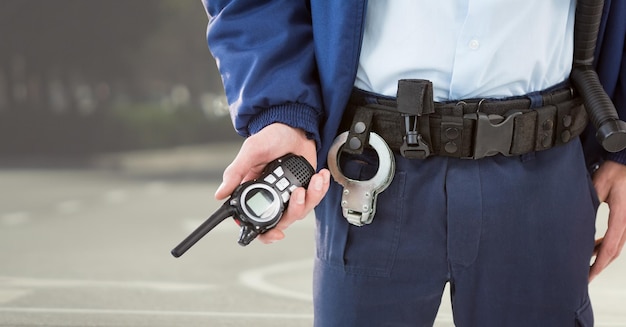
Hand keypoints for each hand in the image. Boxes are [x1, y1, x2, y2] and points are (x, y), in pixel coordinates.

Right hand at [215, 123, 330, 243]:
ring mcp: (291, 192)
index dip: (265, 232)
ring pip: (302, 210)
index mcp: (256, 190)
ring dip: (310, 198)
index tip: (275, 234)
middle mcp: (273, 195)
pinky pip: (316, 197)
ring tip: (313, 181)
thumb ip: (236, 172)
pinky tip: (320, 176)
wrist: (294, 125)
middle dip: (294, 210)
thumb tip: (220, 194)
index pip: (257, 219)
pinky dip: (320, 189)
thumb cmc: (271, 136)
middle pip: (283, 219)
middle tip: (298, 193)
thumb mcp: (251, 152)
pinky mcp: (307, 186)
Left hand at [590, 160, 625, 280]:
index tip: (588, 274)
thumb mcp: (597, 186)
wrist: (625, 163)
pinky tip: (594, 248)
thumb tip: (577, 221)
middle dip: (599, 266)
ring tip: (586, 263)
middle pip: (614, 251)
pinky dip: (605, 246)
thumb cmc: (613, 172)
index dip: (598, 264)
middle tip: (585, 276)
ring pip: (617, 246)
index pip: (609, 246)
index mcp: (621, 216)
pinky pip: (618, 238)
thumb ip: (589, 204)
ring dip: (602, 256)